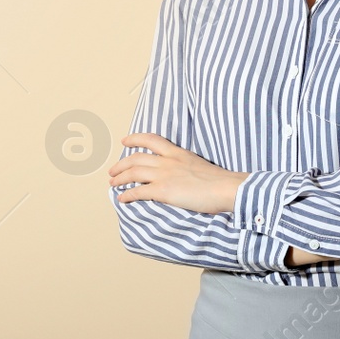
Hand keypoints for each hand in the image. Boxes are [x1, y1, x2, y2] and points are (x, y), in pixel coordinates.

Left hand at [108, 133, 247, 214]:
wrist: (227, 188)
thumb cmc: (220, 182)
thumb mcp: (199, 165)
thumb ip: (186, 167)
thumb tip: (180, 177)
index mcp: (178, 153)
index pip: (152, 139)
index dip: (135, 138)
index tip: (125, 140)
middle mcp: (168, 161)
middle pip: (136, 158)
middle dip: (121, 164)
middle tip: (112, 171)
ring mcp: (164, 175)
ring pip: (133, 172)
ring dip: (119, 178)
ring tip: (112, 184)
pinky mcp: (163, 190)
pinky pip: (138, 191)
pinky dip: (127, 195)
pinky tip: (122, 199)